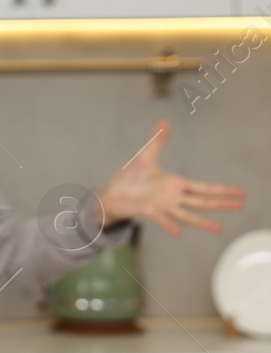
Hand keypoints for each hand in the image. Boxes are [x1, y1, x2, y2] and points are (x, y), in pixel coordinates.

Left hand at [98, 120, 246, 236]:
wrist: (112, 193)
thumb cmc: (130, 178)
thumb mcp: (146, 157)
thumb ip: (157, 141)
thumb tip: (165, 121)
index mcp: (176, 185)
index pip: (204, 188)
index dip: (223, 189)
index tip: (241, 193)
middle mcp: (173, 197)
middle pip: (202, 202)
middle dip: (221, 203)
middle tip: (241, 206)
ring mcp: (162, 206)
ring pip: (186, 215)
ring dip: (202, 222)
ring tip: (218, 228)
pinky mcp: (148, 211)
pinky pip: (161, 219)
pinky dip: (169, 224)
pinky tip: (178, 232)